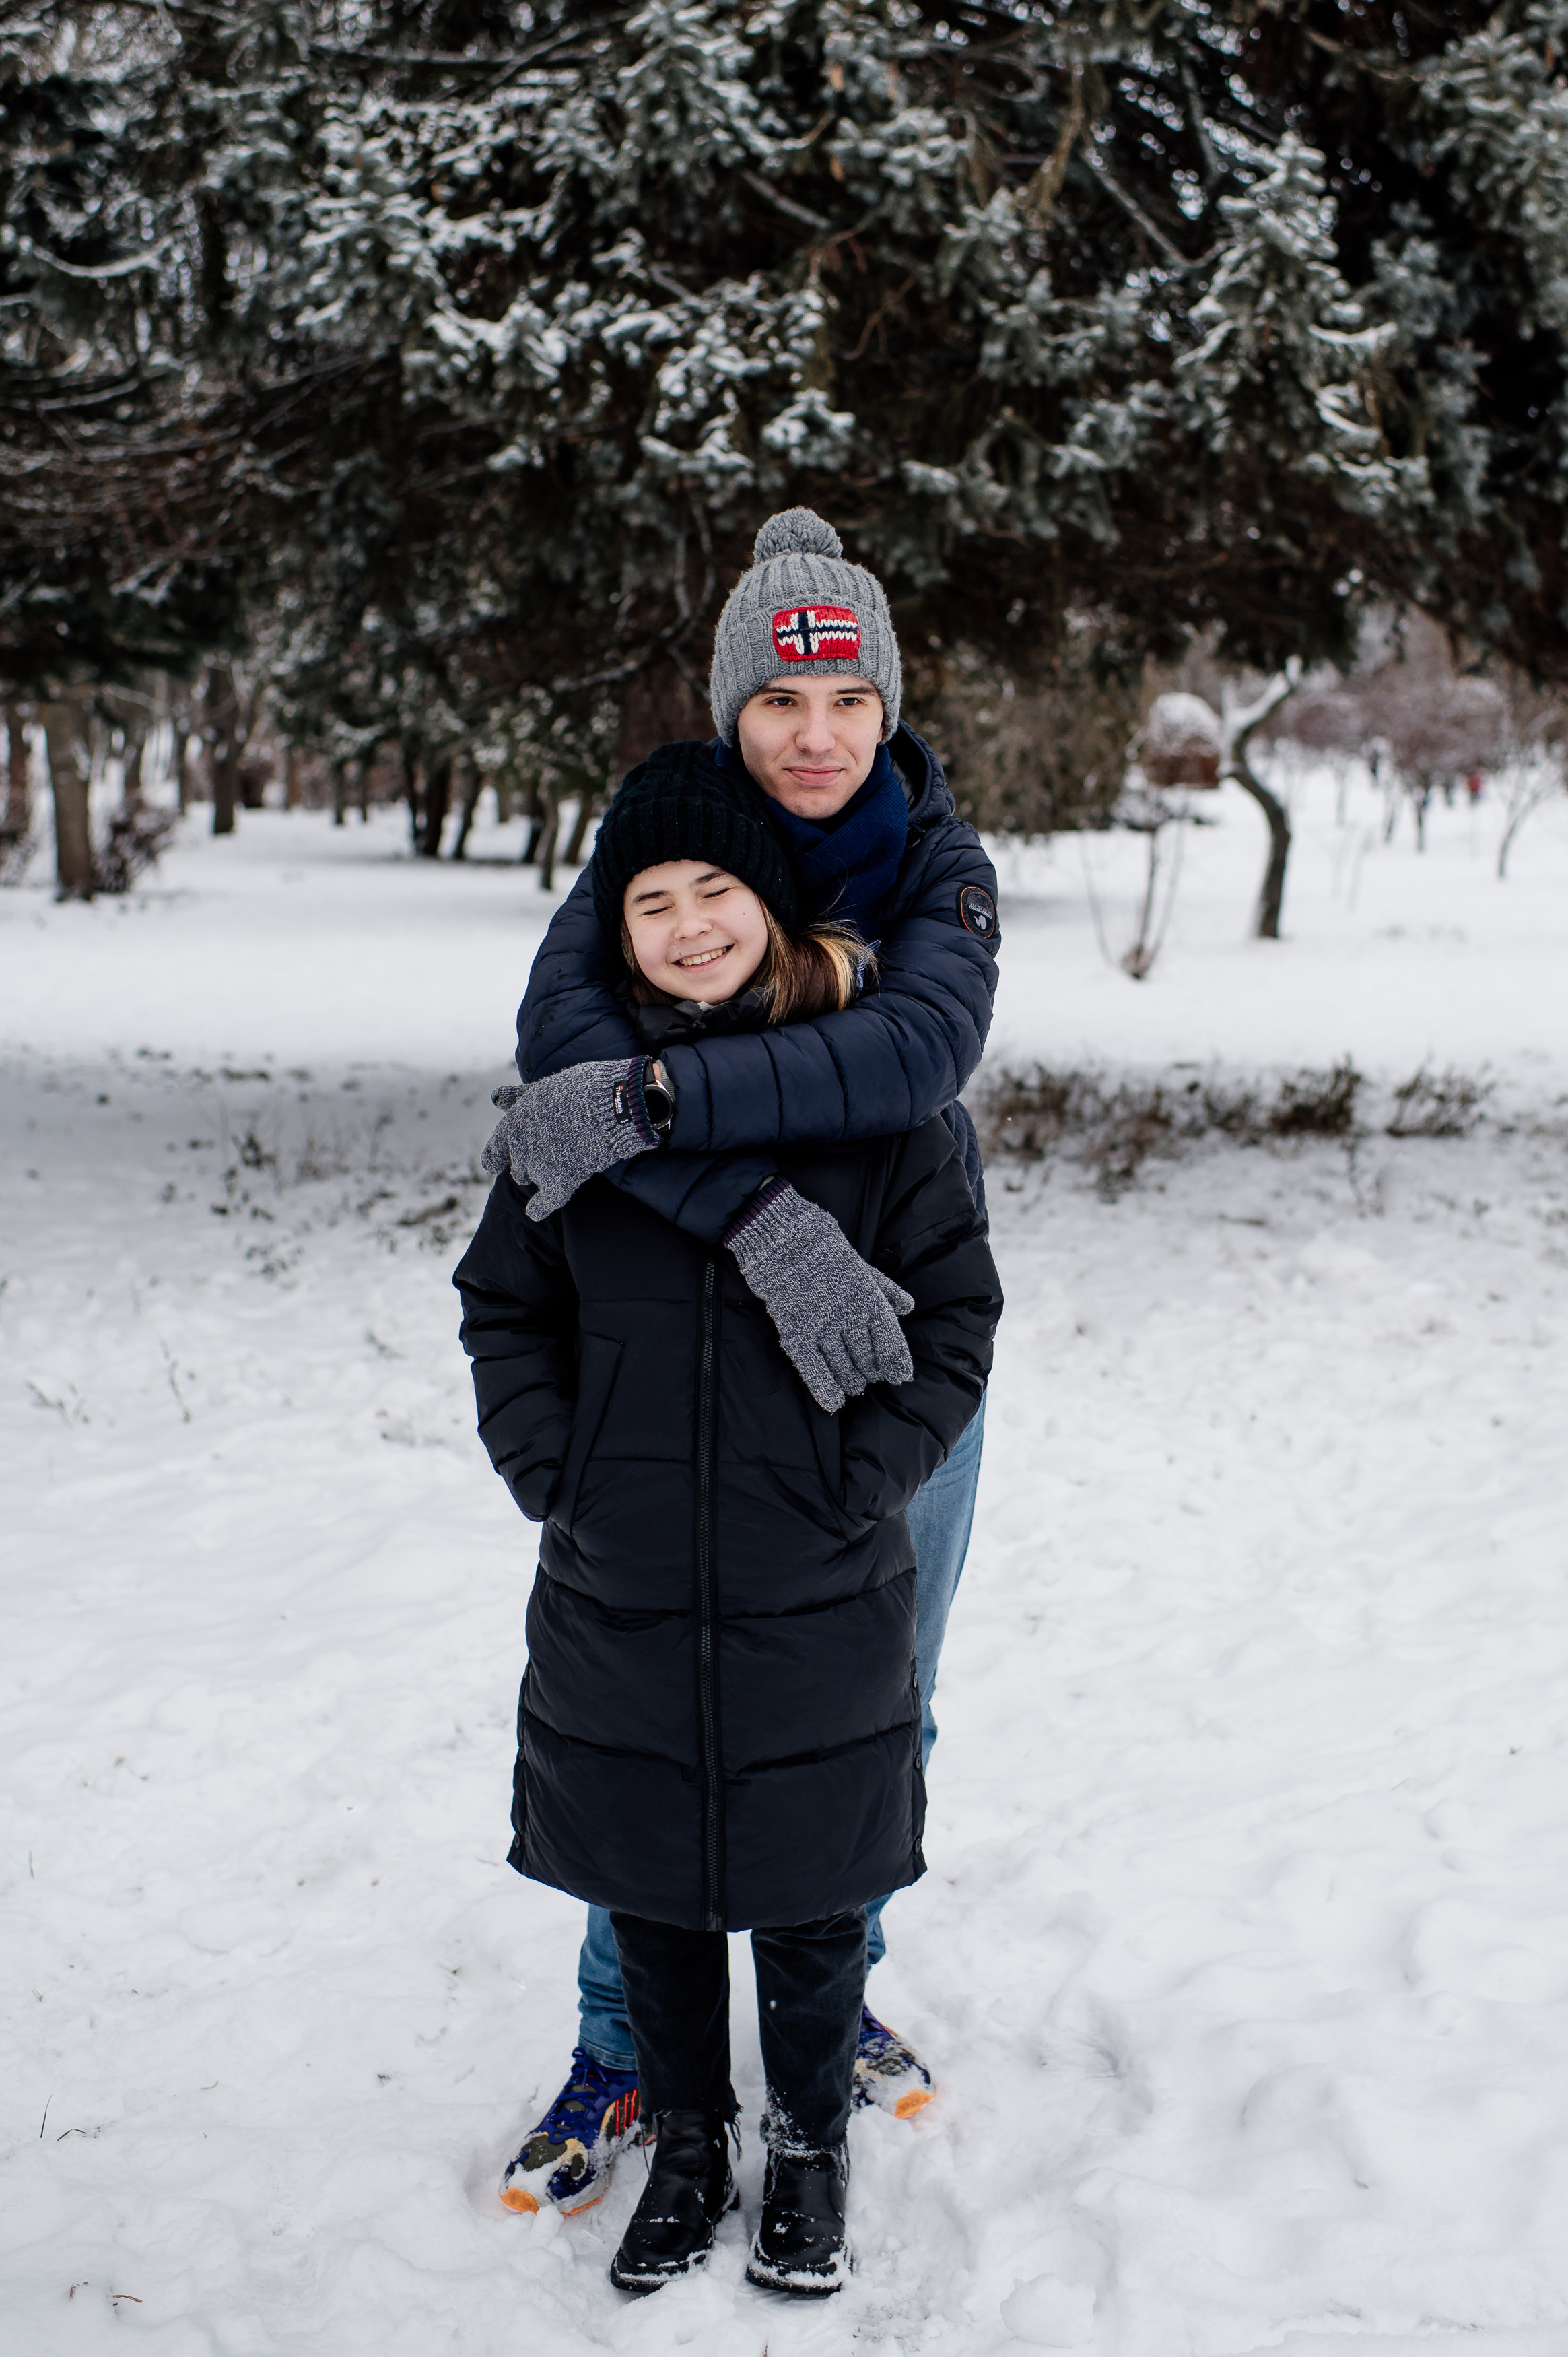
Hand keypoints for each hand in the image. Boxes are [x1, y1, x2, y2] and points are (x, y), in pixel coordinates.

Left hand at [482, 1057, 663, 1219]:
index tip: (493, 1165)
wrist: (612, 1106)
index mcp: (512, 1123)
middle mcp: (519, 1147)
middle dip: (528, 1162)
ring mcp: (537, 1167)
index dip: (495, 1157)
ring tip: (563, 1160)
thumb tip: (494, 1098)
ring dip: (540, 1175)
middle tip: (551, 1150)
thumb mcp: (541, 1089)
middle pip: (516, 1167)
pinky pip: (541, 1205)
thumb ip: (515, 1096)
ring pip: (529, 1179)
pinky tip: (535, 1211)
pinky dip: (539, 1208)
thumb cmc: (580, 1091)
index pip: (494, 1148)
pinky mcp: (559, 1183)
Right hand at [724, 1182, 914, 1413]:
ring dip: (852, 1381)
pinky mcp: (796, 1331)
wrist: (782, 1236)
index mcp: (868, 1296)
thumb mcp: (861, 1265)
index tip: (901, 1377)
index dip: (897, 1361)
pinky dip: (824, 1387)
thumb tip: (908, 1307)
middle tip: (873, 1379)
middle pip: (868, 1357)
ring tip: (855, 1387)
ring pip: (843, 1366)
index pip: (890, 1339)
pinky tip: (834, 1403)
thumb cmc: (824, 1248)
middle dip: (872, 1372)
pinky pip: (813, 1367)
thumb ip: (885, 1288)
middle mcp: (849, 1314)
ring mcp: (822, 1324)